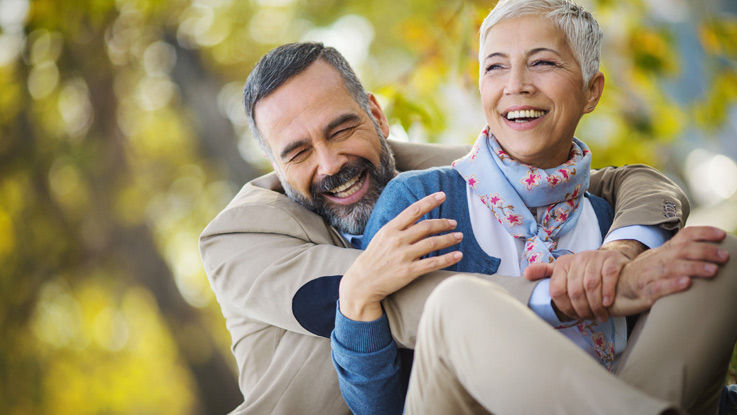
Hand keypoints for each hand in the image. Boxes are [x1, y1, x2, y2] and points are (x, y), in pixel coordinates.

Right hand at [339, 192, 462, 320]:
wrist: (362, 282)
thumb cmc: (374, 258)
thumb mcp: (382, 237)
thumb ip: (398, 227)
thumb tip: (416, 218)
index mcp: (390, 229)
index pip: (413, 210)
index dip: (429, 201)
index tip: (442, 195)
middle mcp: (397, 240)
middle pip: (426, 227)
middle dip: (443, 223)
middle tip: (454, 222)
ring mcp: (403, 256)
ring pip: (432, 243)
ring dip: (449, 238)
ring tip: (458, 236)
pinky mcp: (409, 271)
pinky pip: (433, 263)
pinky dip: (448, 258)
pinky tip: (458, 255)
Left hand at [525, 242, 642, 321]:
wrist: (613, 260)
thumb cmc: (586, 270)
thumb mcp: (564, 270)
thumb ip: (545, 272)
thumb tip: (526, 273)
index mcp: (563, 263)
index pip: (557, 290)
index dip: (565, 307)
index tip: (573, 316)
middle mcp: (578, 258)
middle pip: (575, 291)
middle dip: (581, 309)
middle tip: (588, 318)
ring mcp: (595, 258)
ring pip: (591, 286)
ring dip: (595, 306)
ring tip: (599, 315)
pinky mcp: (612, 260)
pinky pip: (608, 278)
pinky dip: (606, 293)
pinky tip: (607, 304)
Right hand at [609, 226, 728, 315]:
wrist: (614, 289)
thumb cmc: (644, 276)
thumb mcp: (660, 261)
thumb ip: (681, 256)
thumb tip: (711, 252)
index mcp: (664, 251)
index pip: (684, 235)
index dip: (703, 232)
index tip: (722, 235)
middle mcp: (657, 259)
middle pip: (682, 250)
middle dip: (705, 251)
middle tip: (724, 256)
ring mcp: (650, 275)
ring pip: (672, 267)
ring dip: (694, 267)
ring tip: (713, 271)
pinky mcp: (644, 292)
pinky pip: (658, 287)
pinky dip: (672, 285)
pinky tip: (686, 283)